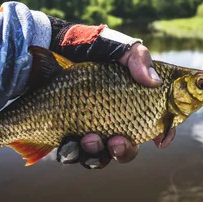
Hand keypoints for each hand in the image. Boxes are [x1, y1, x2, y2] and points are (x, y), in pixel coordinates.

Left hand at [57, 42, 175, 168]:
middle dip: (124, 151)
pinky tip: (69, 140)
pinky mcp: (62, 135)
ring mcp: (86, 129)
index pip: (154, 121)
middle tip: (117, 141)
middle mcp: (110, 118)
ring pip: (100, 157)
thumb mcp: (113, 45)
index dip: (163, 134)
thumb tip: (154, 81)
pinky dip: (73, 153)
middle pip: (126, 148)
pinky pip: (72, 155)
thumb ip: (136, 57)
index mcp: (128, 100)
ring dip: (98, 154)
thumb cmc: (82, 45)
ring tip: (88, 139)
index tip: (161, 141)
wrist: (39, 48)